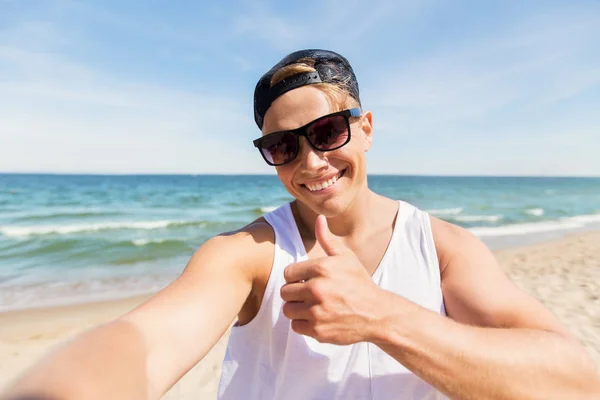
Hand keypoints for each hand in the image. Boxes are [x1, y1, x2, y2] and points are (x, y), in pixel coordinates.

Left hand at [280, 215, 383, 344]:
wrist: (377, 313)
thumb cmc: (359, 282)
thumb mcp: (346, 258)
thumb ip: (327, 239)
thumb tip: (319, 217)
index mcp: (322, 268)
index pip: (288, 273)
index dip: (296, 277)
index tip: (307, 280)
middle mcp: (317, 289)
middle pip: (285, 292)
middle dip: (295, 293)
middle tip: (310, 295)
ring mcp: (317, 311)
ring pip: (288, 310)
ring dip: (297, 309)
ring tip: (312, 306)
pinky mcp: (318, 330)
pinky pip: (295, 326)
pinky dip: (303, 324)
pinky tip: (317, 318)